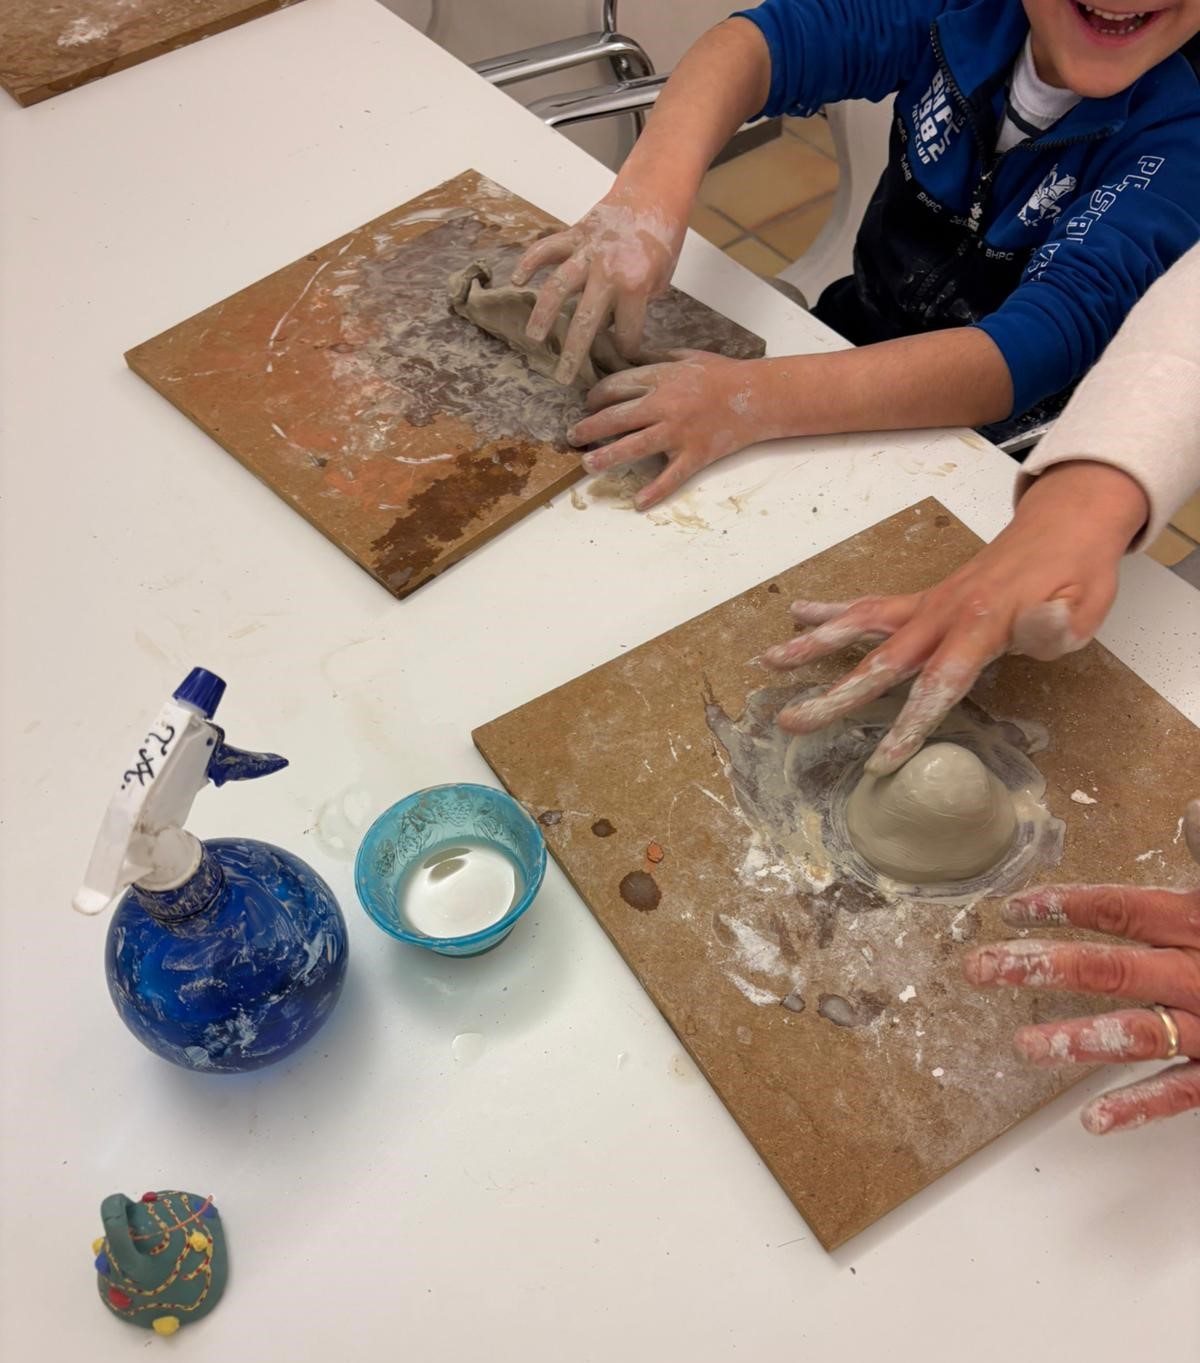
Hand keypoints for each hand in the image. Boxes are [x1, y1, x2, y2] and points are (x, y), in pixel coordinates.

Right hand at [510, 184, 685, 384]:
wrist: (654, 193)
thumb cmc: (661, 239)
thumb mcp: (661, 278)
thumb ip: (636, 302)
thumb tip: (614, 324)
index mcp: (635, 286)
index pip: (626, 332)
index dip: (626, 348)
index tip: (622, 355)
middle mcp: (608, 271)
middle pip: (585, 321)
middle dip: (573, 354)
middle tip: (560, 379)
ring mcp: (587, 251)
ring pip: (558, 286)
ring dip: (543, 314)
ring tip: (533, 338)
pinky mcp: (574, 234)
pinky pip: (546, 249)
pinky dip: (529, 262)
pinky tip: (516, 280)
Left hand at [567, 351, 761, 509]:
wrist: (760, 394)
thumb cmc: (725, 374)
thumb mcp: (688, 355)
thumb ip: (658, 358)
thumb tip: (630, 357)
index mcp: (662, 377)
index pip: (616, 387)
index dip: (595, 398)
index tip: (587, 406)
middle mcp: (665, 404)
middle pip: (616, 417)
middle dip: (589, 428)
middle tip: (572, 438)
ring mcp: (679, 431)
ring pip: (634, 446)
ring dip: (607, 457)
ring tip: (587, 466)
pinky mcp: (695, 454)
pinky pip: (671, 476)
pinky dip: (655, 491)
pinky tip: (638, 502)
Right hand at [760, 462, 1148, 773]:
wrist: (1065, 524)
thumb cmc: (1077, 575)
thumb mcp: (1086, 604)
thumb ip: (1056, 623)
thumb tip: (1042, 624)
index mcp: (981, 624)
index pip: (939, 685)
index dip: (909, 725)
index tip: (881, 762)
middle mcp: (941, 614)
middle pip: (880, 663)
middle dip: (834, 697)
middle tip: (790, 720)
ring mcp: (927, 603)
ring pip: (860, 626)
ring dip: (813, 645)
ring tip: (769, 661)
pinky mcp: (923, 598)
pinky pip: (869, 605)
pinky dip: (832, 609)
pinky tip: (798, 615)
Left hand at [962, 800, 1199, 1133]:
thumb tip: (1190, 816)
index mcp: (1196, 922)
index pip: (1119, 910)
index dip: (1062, 906)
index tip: (1011, 908)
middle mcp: (1199, 973)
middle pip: (1109, 968)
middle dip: (1039, 967)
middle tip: (980, 968)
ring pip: (1136, 1032)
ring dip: (1077, 1040)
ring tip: (1023, 1045)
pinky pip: (1181, 1092)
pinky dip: (1138, 1107)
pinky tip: (1093, 1118)